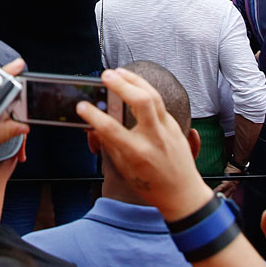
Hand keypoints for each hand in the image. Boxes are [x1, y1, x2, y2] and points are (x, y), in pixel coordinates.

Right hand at [77, 68, 213, 219]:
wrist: (183, 194)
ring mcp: (167, 130)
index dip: (94, 116)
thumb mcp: (124, 168)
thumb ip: (110, 144)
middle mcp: (155, 138)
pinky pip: (159, 103)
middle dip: (122, 85)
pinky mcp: (174, 125)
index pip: (111, 129)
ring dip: (135, 80)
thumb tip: (94, 124)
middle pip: (141, 102)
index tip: (82, 106)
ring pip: (154, 96)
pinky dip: (144, 90)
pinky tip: (132, 85)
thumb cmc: (151, 185)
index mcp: (138, 153)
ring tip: (118, 72)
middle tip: (106, 75)